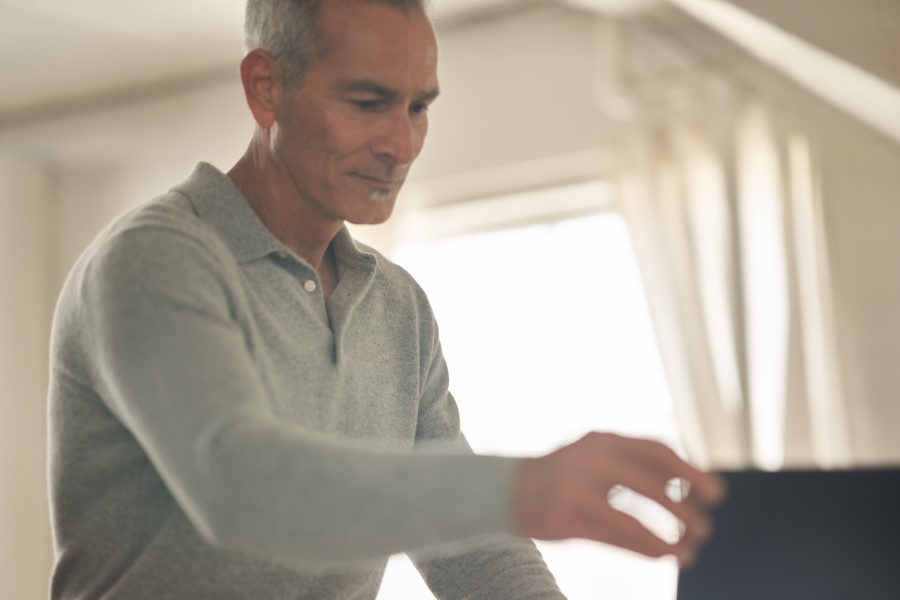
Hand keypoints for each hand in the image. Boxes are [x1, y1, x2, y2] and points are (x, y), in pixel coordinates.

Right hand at [513, 432, 724, 564]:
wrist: (504, 490)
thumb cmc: (562, 477)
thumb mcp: (594, 458)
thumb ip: (630, 464)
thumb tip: (686, 482)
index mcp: (602, 440)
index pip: (656, 450)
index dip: (689, 472)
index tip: (714, 491)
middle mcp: (589, 459)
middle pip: (649, 481)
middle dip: (685, 504)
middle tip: (707, 525)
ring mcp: (575, 488)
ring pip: (633, 514)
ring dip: (669, 533)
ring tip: (691, 547)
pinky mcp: (565, 517)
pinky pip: (615, 535)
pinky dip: (646, 547)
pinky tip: (664, 555)